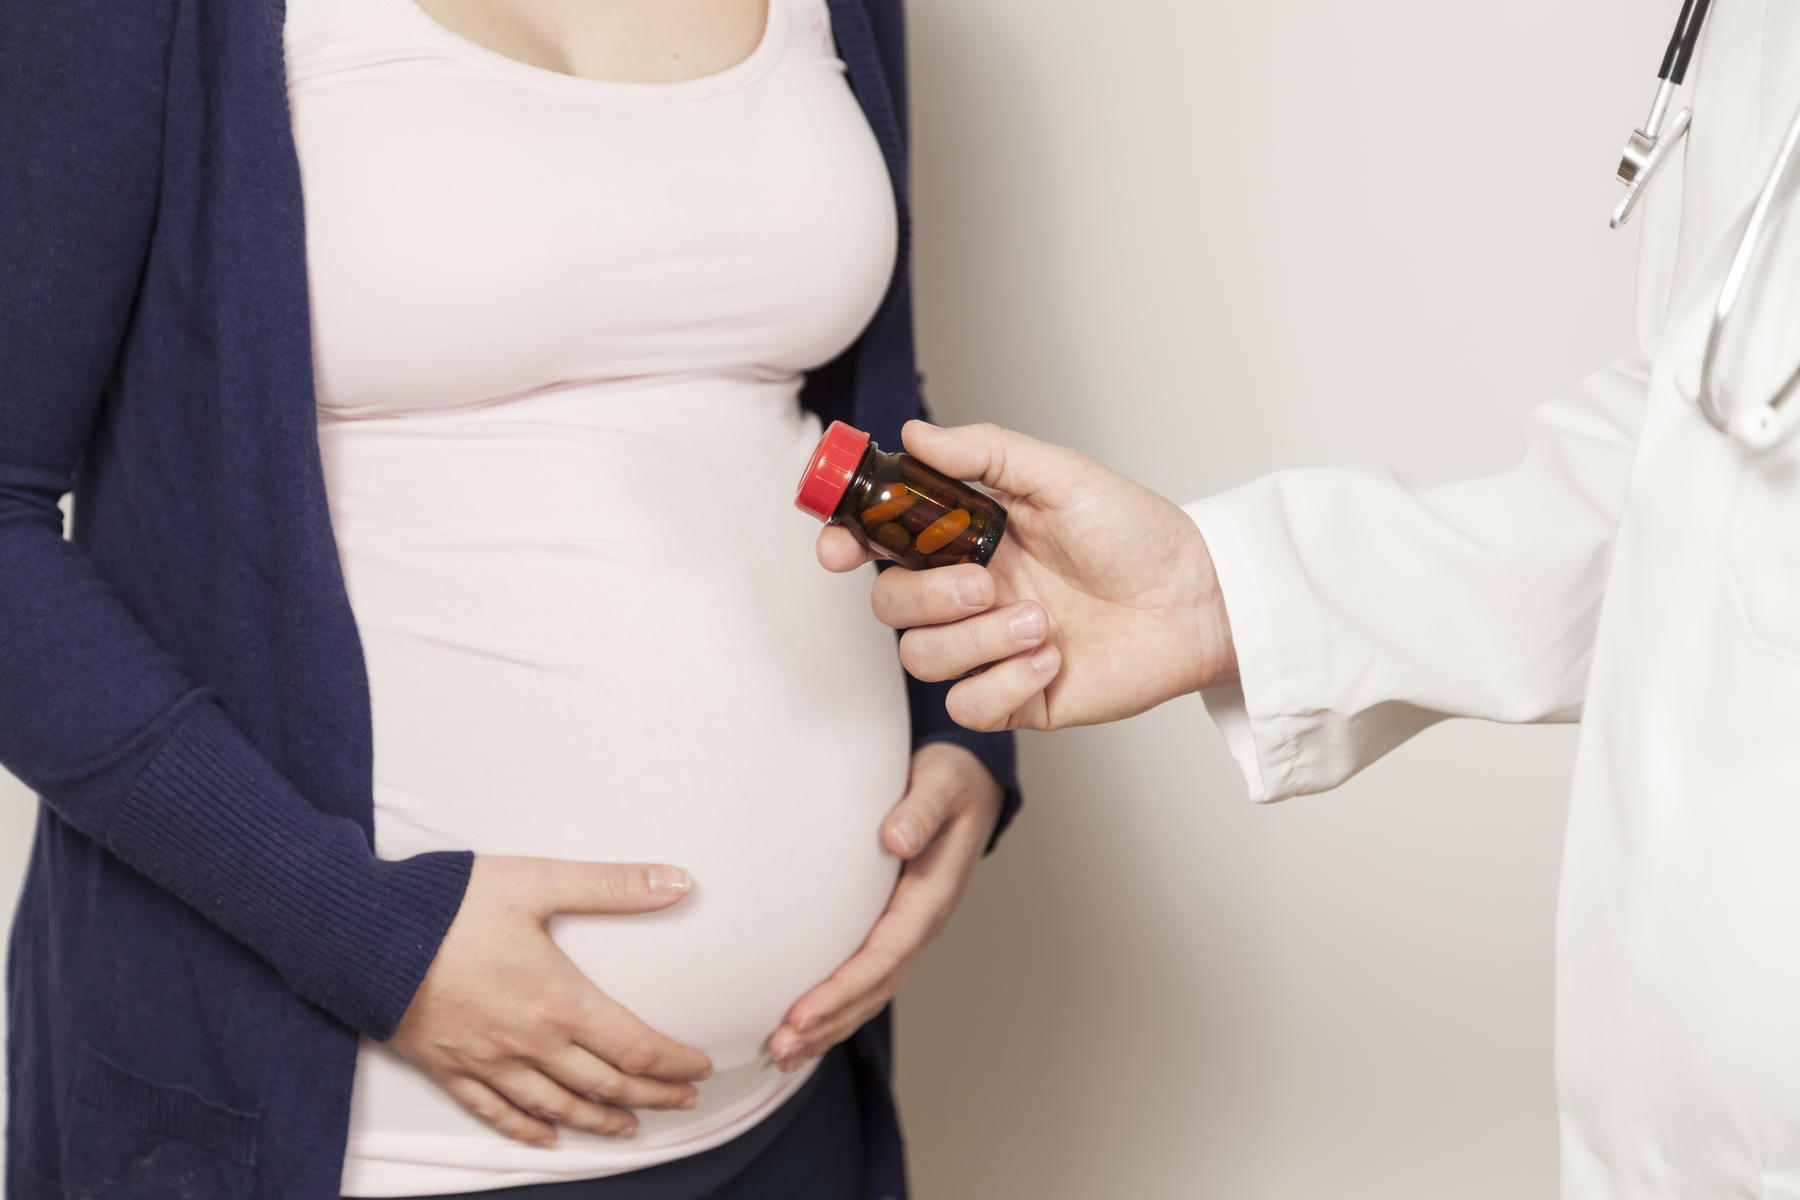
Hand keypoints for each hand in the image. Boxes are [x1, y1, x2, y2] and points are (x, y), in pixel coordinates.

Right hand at [389, 856, 712, 1147]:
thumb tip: (678, 881)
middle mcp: (528, 1042)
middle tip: (684, 1102)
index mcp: (558, 1000)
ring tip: (629, 1127)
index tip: (700, 1068)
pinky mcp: (446, 1066)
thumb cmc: (449, 903)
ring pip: (555, 1106)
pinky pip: (494, 1111)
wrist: (360, 933)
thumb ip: (612, 885)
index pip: (634, 1046)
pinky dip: (527, 1129)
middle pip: (604, 1084)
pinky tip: (547, 1138)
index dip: (672, 1063)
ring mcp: (485, 1061)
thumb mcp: (537, 881)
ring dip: (598, 1120)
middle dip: (651, 1096)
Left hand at [766, 742, 1002, 1070]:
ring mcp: (906, 927)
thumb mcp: (942, 783)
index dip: (843, 990)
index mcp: (930, 897)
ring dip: (829, 1025)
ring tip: (783, 1054)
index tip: (802, 1014)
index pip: (884, 956)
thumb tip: (898, 839)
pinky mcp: (891, 923)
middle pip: (874, 987)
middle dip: (828, 1022)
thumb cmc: (952, 779)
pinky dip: (835, 1005)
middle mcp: (920, 922)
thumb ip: (921, 810)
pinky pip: (864, 974)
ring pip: (869, 990)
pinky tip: (803, 1025)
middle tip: (780, 1047)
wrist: (969, 778)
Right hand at [817, 420, 1237, 730]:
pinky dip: (1003, 683)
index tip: (839, 547)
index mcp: (968, 538)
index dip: (844, 542)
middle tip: (986, 584)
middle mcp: (970, 594)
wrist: (1197, 598)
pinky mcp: (1016, 698)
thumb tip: (913, 434)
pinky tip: (1051, 658)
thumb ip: (983, 453)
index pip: (880, 542)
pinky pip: (966, 707)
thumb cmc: (1136, 533)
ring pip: (920, 659)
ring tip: (1041, 623)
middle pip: (888, 605)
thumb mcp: (1060, 476)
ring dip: (975, 641)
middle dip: (927, 597)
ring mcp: (989, 649)